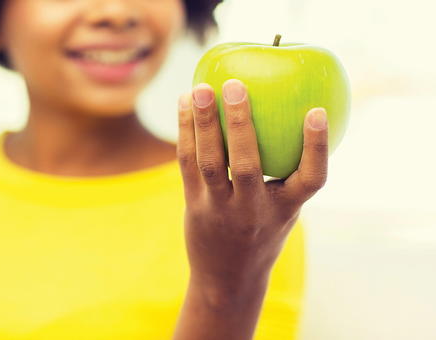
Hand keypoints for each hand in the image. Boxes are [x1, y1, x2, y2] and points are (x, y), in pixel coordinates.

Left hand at [177, 79, 327, 291]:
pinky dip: (185, 132)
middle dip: (240, 123)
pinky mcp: (194, 205)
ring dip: (203, 123)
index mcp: (285, 210)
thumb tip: (291, 117)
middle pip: (247, 165)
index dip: (316, 146)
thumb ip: (286, 174)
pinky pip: (187, 164)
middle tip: (234, 85)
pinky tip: (184, 104)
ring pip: (209, 163)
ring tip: (200, 88)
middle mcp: (253, 211)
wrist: (227, 278)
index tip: (316, 111)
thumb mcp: (283, 210)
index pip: (311, 179)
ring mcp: (220, 209)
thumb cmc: (262, 233)